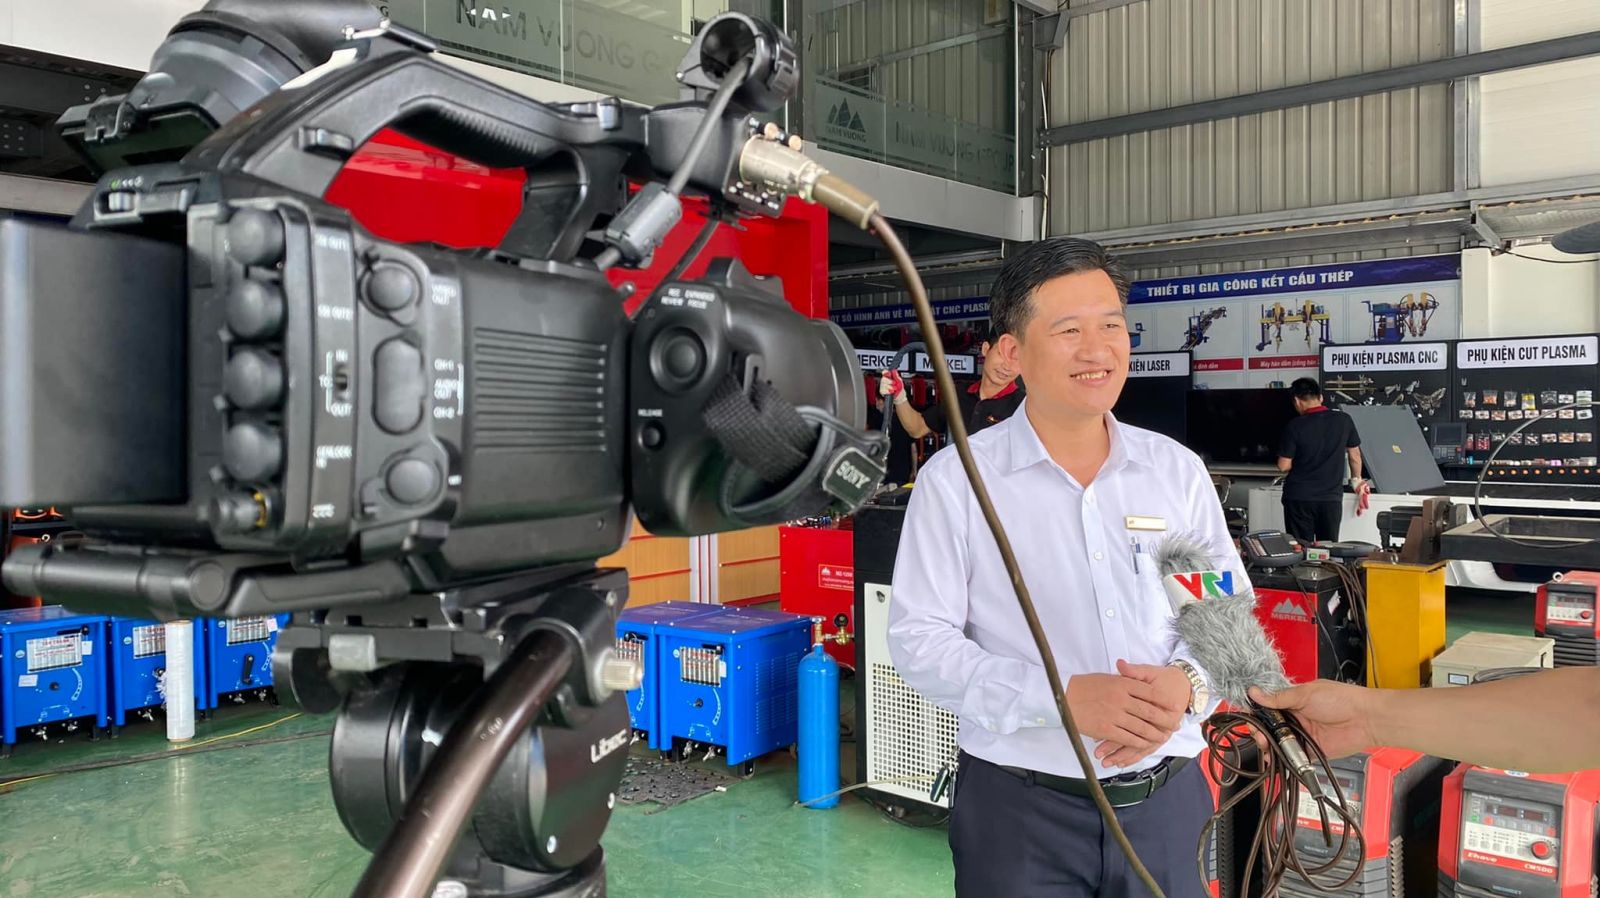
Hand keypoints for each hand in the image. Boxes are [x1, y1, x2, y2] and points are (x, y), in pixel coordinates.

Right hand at [879, 370, 903, 397]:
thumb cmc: (899, 388)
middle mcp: (885, 381)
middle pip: (883, 379)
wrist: (900, 396)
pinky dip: (888, 391)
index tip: (888, 373)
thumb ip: (896, 376)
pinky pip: (883, 391)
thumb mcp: (900, 381)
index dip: (886, 372)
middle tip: (894, 383)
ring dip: (890, 387)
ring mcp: (883, 386)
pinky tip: (891, 392)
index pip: (885, 372)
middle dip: (889, 381)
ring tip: (894, 389)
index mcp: (889, 377)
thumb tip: (894, 370)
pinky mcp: (882, 391)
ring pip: (883, 385)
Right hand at [1066, 671, 1182, 766]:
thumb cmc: (1084, 685)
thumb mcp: (1107, 677)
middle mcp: (1121, 698)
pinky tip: (1145, 744)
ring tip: (1163, 737)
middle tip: (1174, 725)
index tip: (1174, 705)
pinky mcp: (1106, 728)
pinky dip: (1139, 742)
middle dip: (1165, 720)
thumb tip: (1140, 681)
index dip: (1165, 700)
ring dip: (1154, 734)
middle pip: (1150, 711)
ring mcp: (1114, 714)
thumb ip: (1125, 679)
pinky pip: (1128, 738)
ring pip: (1141, 727)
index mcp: (1123, 683)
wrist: (1064, 695)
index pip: (1150, 692)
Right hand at [1249, 681, 1378, 760]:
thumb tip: (1255, 693)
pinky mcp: (1309, 751)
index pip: (1267, 706)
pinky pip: (1291, 756)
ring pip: (1277, 741)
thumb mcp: (1306, 693)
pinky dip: (1281, 758)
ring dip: (1268, 743)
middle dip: (1260, 729)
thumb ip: (1280, 697)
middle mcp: (1295, 718)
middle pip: (1269, 726)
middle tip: (1258, 731)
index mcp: (1293, 700)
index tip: (1248, 715)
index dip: (1256, 711)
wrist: (1365, 719)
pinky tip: (1273, 756)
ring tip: (1265, 743)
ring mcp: (1302, 735)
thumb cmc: (1341, 700)